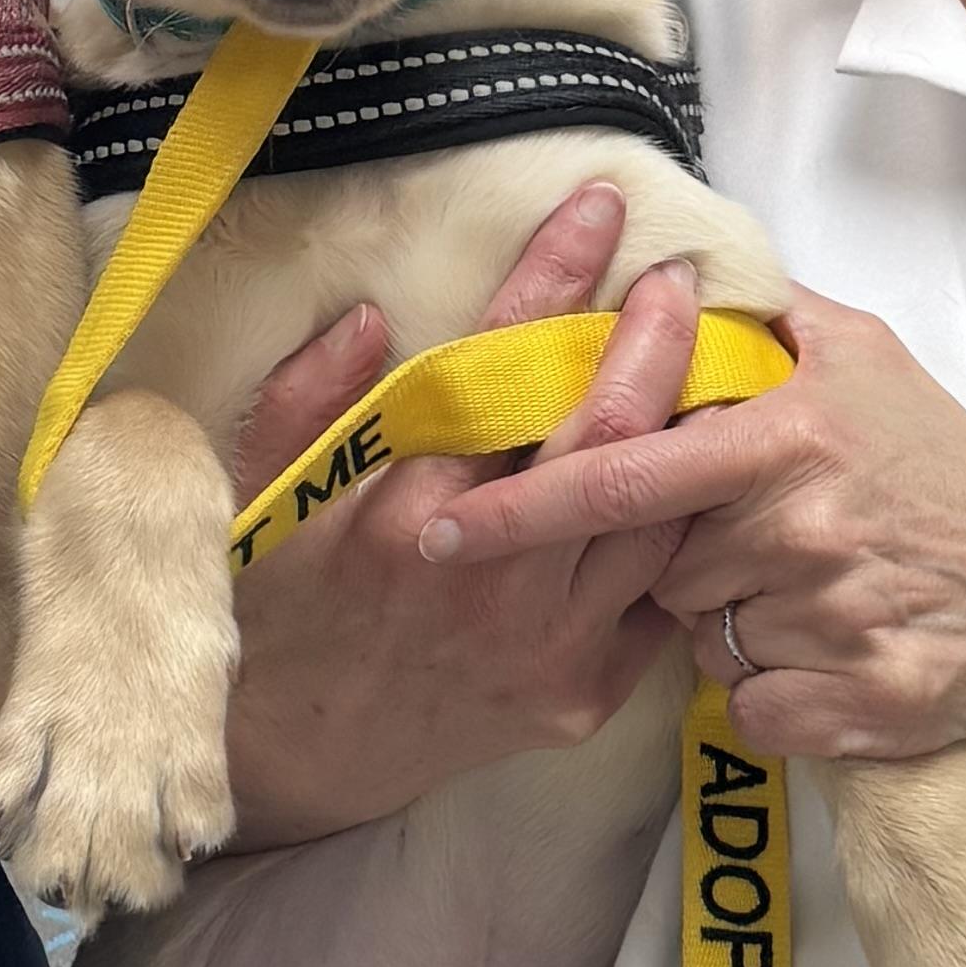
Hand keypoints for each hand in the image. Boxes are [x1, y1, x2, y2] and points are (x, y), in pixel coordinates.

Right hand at [218, 180, 705, 851]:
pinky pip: (661, 596)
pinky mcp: (585, 694)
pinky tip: (697, 472)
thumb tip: (368, 312)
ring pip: (660, 515)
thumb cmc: (276, 611)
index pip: (500, 369)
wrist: (299, 759)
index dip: (555, 276)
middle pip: (611, 434)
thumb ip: (306, 401)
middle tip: (677, 275)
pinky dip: (685, 528)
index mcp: (406, 517)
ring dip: (692, 428)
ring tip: (710, 359)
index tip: (596, 207)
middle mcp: (490, 578)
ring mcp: (549, 643)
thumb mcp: (255, 496)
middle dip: (656, 335)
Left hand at [412, 279, 965, 766]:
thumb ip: (759, 311)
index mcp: (780, 441)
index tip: (435, 534)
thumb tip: (669, 261)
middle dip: (680, 561)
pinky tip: (827, 651)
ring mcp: (825, 625)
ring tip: (810, 585)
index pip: (618, 477)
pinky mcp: (854, 707)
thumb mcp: (864, 353)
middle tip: (754, 536)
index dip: (520, 508)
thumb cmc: (945, 460)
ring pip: (702, 641)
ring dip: (732, 621)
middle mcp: (796, 533)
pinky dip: (774, 689)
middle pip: (657, 568)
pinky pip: (752, 706)